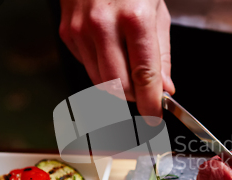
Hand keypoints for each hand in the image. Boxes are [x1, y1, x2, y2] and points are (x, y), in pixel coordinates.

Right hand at [59, 0, 174, 121]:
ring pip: (100, 81)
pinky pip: (87, 66)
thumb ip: (162, 54)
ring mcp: (80, 30)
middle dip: (133, 97)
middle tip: (144, 95)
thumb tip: (164, 88)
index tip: (155, 116)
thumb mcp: (157, 12)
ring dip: (118, 84)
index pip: (144, 75)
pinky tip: (108, 50)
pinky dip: (101, 68)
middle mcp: (103, 25)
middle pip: (118, 86)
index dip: (150, 102)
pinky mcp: (67, 34)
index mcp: (135, 18)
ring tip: (127, 66)